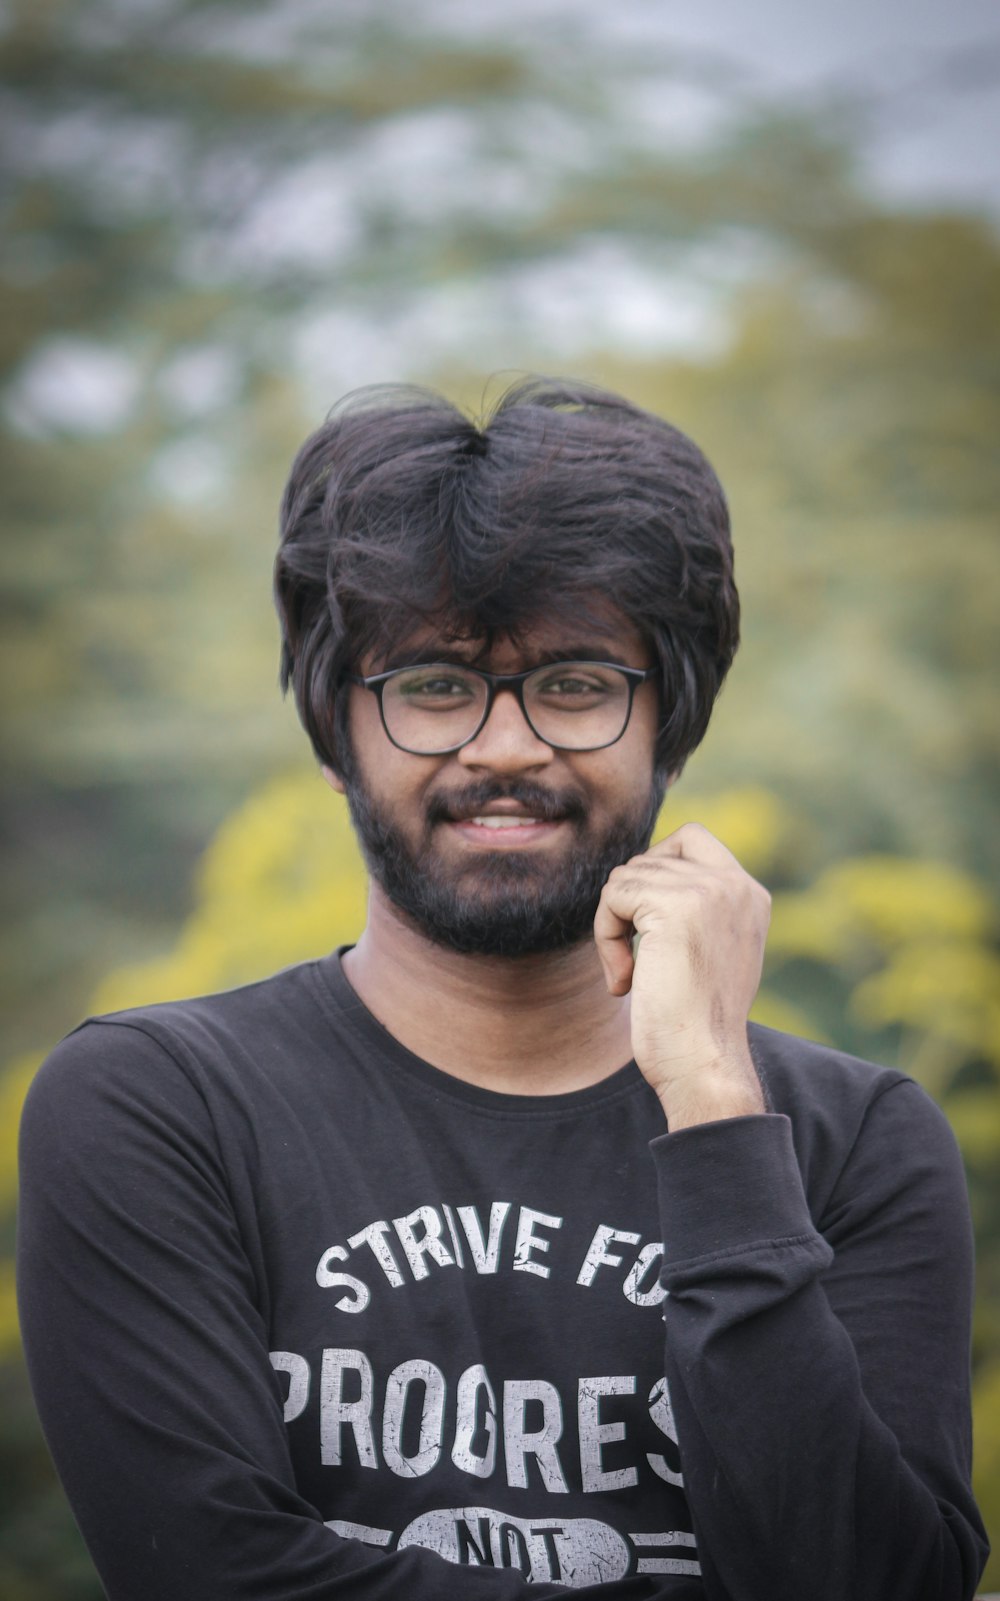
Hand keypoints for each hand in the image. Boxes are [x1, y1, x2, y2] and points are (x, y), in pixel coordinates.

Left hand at [594, 823, 770, 1129]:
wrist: (703, 1064)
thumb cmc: (695, 1024)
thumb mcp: (708, 952)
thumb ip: (692, 908)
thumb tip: (641, 874)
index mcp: (750, 895)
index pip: (691, 839)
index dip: (654, 870)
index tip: (647, 926)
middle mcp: (737, 885)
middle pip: (652, 855)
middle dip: (630, 901)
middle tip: (634, 955)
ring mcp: (709, 891)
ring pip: (626, 877)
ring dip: (613, 927)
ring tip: (631, 976)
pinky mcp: (676, 905)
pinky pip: (613, 896)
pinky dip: (605, 938)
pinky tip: (624, 981)